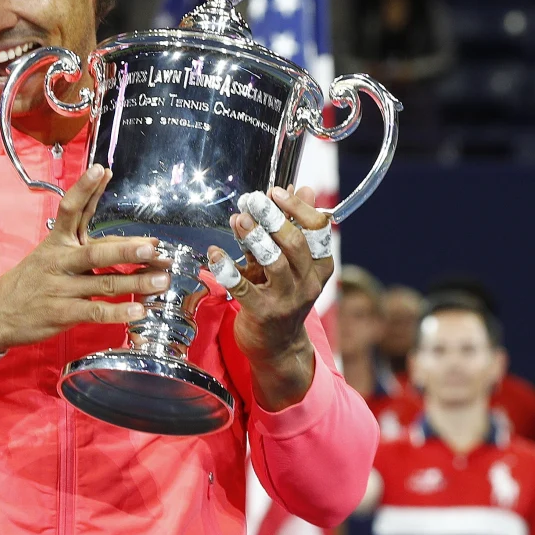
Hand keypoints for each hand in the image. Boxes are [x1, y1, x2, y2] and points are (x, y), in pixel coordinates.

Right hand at [0, 164, 168, 350]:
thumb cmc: (31, 282)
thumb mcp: (52, 255)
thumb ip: (90, 244)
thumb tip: (135, 240)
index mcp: (57, 241)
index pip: (72, 209)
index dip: (86, 189)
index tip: (102, 170)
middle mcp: (60, 261)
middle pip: (95, 251)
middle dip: (126, 249)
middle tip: (152, 246)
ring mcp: (61, 288)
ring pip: (103, 281)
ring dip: (136, 281)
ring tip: (162, 279)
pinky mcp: (62, 313)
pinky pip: (95, 311)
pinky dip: (118, 312)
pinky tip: (139, 311)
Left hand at [207, 186, 334, 365]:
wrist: (276, 346)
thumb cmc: (280, 296)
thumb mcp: (290, 262)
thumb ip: (292, 227)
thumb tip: (301, 188)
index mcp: (319, 266)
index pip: (318, 230)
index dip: (298, 208)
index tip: (276, 192)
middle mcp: (308, 283)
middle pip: (296, 244)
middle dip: (273, 219)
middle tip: (253, 201)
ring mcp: (287, 300)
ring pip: (275, 263)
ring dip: (254, 237)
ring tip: (238, 219)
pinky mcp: (263, 313)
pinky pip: (244, 288)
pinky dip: (227, 268)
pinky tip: (215, 253)